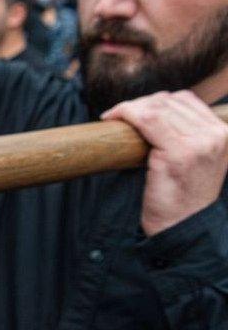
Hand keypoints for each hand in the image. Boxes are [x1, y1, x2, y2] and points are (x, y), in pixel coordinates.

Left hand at [102, 90, 227, 235]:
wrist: (181, 229)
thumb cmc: (180, 197)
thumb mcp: (193, 160)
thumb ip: (186, 135)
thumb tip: (151, 110)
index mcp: (223, 133)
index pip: (185, 100)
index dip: (154, 101)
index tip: (133, 111)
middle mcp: (216, 135)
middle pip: (169, 101)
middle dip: (139, 104)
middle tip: (119, 115)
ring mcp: (199, 143)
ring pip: (156, 107)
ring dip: (129, 108)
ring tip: (115, 118)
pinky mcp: (178, 153)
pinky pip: (146, 119)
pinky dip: (125, 113)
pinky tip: (113, 119)